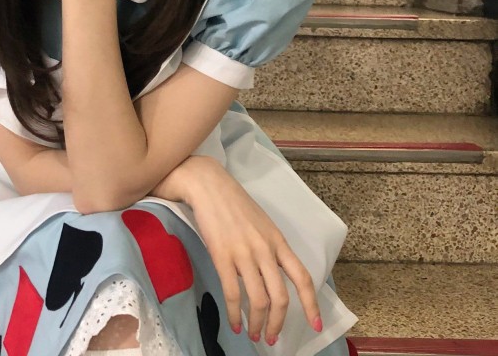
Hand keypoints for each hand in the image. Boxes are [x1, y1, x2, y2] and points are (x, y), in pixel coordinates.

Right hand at [179, 156, 320, 344]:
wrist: (208, 185)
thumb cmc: (233, 203)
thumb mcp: (261, 224)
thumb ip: (269, 248)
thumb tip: (269, 276)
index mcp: (278, 241)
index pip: (302, 278)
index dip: (311, 305)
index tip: (315, 325)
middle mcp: (265, 249)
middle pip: (280, 297)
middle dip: (278, 323)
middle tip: (272, 338)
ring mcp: (244, 253)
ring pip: (259, 300)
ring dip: (258, 324)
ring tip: (254, 335)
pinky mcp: (222, 256)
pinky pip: (233, 294)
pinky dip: (236, 314)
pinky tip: (235, 323)